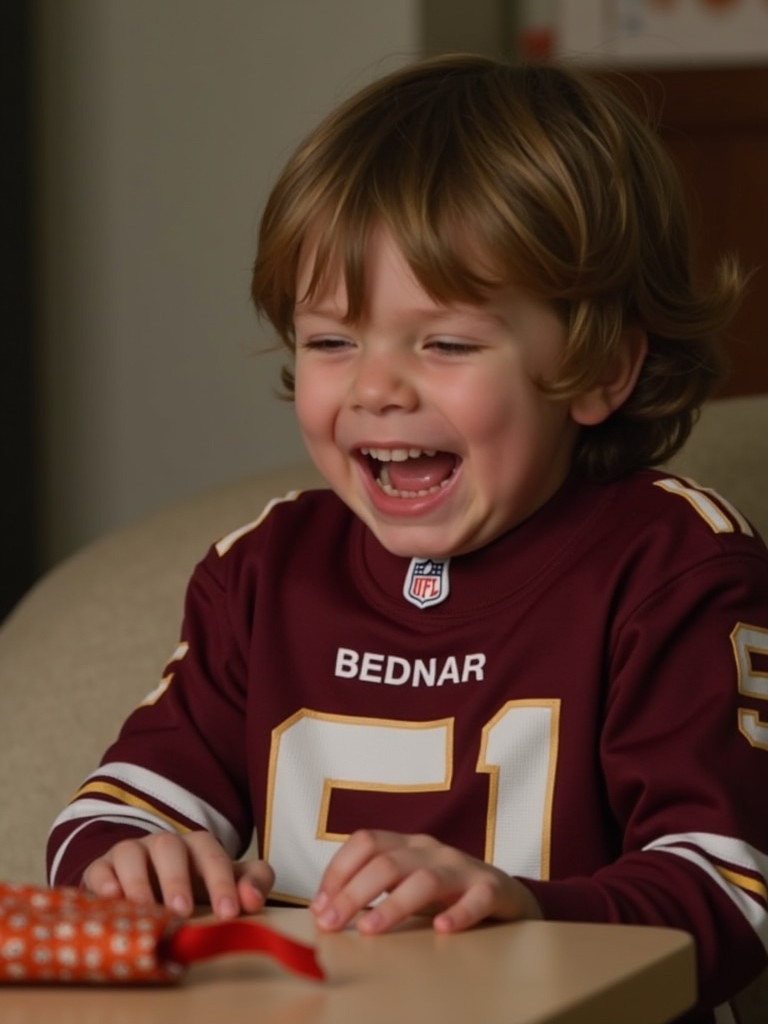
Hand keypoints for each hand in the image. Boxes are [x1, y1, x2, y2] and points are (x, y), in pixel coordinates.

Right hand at [82, 830, 274, 919]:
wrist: (147, 884)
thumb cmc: (194, 888)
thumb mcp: (226, 884)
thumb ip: (252, 884)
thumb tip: (253, 899)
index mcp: (196, 846)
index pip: (211, 853)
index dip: (221, 881)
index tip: (229, 912)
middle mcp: (162, 845)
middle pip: (169, 847)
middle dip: (176, 878)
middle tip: (183, 911)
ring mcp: (130, 854)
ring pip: (130, 853)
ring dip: (138, 881)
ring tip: (146, 910)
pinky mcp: (101, 870)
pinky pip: (98, 869)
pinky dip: (103, 883)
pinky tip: (112, 900)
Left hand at [310, 829, 540, 934]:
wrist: (504, 894)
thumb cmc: (445, 892)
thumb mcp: (406, 882)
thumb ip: (372, 889)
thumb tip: (323, 910)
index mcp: (407, 844)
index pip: (365, 842)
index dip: (337, 870)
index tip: (319, 905)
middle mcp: (430, 850)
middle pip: (387, 862)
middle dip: (353, 892)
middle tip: (331, 923)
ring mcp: (461, 868)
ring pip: (424, 879)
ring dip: (393, 905)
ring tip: (369, 930)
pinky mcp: (490, 889)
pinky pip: (476, 899)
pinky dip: (459, 913)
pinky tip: (442, 928)